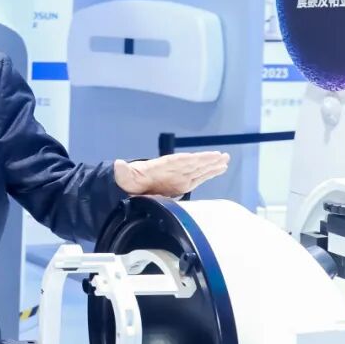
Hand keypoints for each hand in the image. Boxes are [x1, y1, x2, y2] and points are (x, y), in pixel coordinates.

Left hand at [113, 151, 229, 197]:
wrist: (131, 186)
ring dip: (212, 165)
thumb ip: (123, 172)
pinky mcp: (183, 184)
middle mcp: (173, 170)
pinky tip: (220, 169)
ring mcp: (179, 176)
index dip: (192, 160)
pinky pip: (199, 177)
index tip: (205, 157)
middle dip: (207, 161)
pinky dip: (209, 173)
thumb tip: (118, 165)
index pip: (179, 162)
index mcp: (162, 167)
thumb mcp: (124, 178)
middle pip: (193, 164)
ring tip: (226, 160)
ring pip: (198, 169)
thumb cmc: (129, 181)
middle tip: (223, 157)